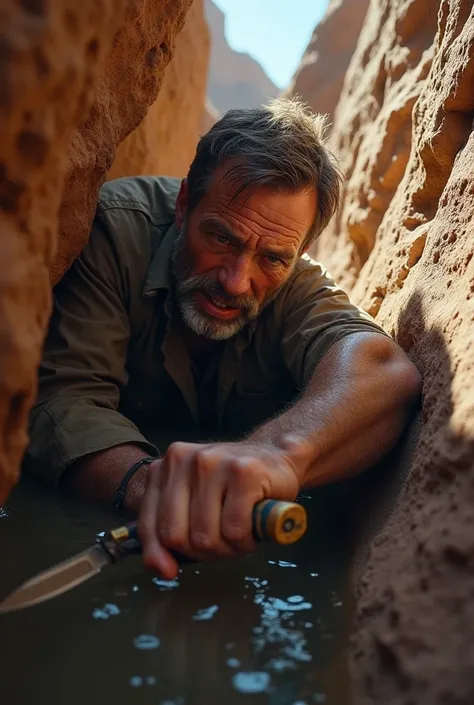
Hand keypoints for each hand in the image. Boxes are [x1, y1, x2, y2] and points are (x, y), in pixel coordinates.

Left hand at [137, 441, 300, 578]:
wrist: (278, 458)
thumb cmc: (234, 488)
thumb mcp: (195, 504)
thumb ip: (171, 532)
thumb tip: (161, 570)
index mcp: (166, 466)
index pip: (149, 522)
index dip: (157, 552)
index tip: (169, 570)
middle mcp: (184, 459)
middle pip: (176, 535)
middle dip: (202, 551)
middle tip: (223, 543)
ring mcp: (212, 461)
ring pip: (206, 535)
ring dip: (228, 547)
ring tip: (241, 531)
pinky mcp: (243, 471)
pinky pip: (234, 529)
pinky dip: (246, 539)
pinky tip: (254, 524)